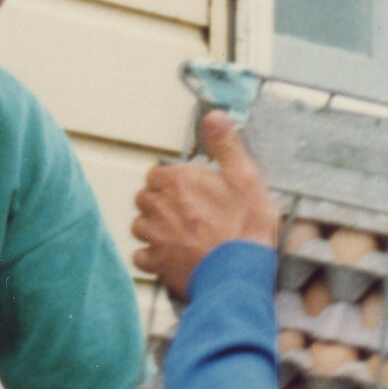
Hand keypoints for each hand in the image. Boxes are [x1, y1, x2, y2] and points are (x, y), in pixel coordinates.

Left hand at [133, 114, 279, 298]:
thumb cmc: (247, 227)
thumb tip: (213, 116)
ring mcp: (156, 237)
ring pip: (140, 226)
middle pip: (145, 199)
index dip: (170, 182)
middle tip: (183, 213)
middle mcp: (162, 207)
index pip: (156, 174)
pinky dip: (151, 256)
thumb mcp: (247, 178)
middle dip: (159, 203)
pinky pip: (141, 257)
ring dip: (153, 228)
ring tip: (177, 234)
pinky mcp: (157, 264)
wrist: (242, 273)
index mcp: (180, 182)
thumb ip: (226, 145)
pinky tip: (169, 256)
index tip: (186, 191)